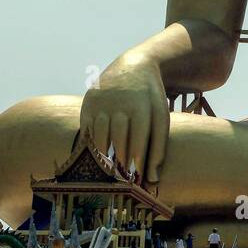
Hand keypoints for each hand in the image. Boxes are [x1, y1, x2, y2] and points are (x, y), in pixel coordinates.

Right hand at [80, 50, 169, 182]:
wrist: (135, 66)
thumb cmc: (150, 100)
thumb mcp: (161, 117)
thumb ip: (159, 147)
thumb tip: (152, 180)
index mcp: (142, 107)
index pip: (138, 140)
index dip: (137, 161)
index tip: (137, 178)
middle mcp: (120, 104)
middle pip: (118, 141)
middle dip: (119, 162)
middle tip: (121, 179)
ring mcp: (102, 102)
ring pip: (100, 137)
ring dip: (103, 156)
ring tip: (109, 171)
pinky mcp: (88, 102)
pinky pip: (87, 130)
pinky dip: (91, 144)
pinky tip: (96, 155)